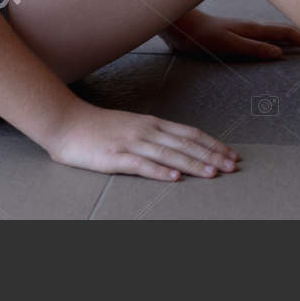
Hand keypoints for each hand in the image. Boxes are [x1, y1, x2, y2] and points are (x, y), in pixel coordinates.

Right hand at [44, 101, 238, 180]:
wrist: (67, 123)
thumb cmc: (99, 128)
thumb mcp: (133, 127)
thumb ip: (154, 136)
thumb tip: (178, 149)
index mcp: (153, 124)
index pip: (190, 133)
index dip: (212, 144)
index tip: (230, 154)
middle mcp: (147, 131)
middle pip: (185, 143)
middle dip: (211, 155)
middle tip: (232, 166)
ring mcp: (131, 143)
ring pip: (169, 154)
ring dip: (193, 164)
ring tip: (212, 173)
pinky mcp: (115, 157)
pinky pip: (141, 165)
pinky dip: (159, 171)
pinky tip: (174, 178)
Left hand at [161, 9, 299, 60]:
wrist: (180, 24)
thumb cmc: (200, 35)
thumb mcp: (227, 43)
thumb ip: (252, 47)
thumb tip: (280, 53)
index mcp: (253, 29)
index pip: (287, 32)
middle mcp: (252, 27)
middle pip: (286, 30)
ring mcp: (245, 28)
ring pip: (276, 31)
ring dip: (293, 38)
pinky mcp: (237, 32)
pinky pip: (265, 35)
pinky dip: (277, 39)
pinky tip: (275, 44)